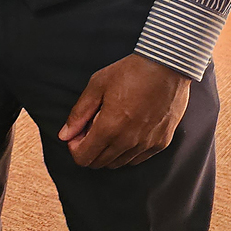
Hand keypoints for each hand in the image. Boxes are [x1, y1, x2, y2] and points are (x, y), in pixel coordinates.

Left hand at [58, 54, 190, 168]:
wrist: (166, 67)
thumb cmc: (130, 72)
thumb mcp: (97, 85)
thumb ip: (79, 113)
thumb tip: (64, 135)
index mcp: (110, 127)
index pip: (84, 158)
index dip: (75, 148)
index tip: (77, 133)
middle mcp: (128, 142)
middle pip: (99, 163)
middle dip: (89, 149)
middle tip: (91, 127)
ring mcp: (146, 145)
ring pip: (118, 163)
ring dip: (107, 151)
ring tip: (109, 126)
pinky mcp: (160, 144)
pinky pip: (136, 159)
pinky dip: (126, 151)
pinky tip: (126, 131)